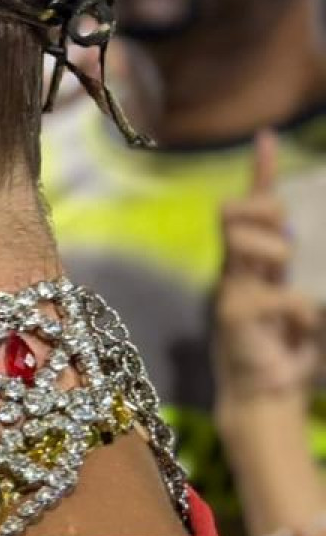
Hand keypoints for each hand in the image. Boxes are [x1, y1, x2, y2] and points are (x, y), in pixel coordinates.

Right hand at [214, 130, 321, 406]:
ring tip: (289, 269)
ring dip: (275, 247)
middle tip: (285, 235)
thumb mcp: (300, 302)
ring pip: (243, 241)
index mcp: (254, 263)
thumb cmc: (287, 351)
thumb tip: (304, 243)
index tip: (269, 138)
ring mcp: (231, 290)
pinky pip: (277, 294)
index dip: (260, 172)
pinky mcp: (235, 315)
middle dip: (261, 208)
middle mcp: (237, 270)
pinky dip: (301, 308)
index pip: (251, 208)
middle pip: (233, 211)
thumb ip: (299, 277)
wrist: (266, 397)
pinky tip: (304, 326)